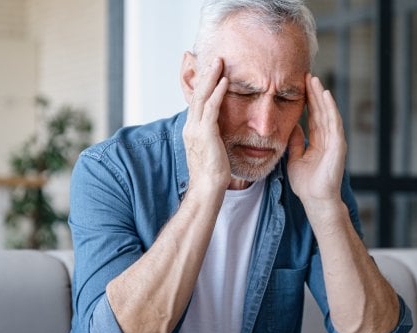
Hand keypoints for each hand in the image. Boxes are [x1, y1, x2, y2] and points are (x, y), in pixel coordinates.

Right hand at [182, 57, 229, 196]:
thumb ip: (215, 139)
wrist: (207, 190)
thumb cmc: (213, 176)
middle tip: (214, 58)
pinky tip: (225, 81)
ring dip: (211, 77)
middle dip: (205, 75)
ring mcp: (196, 129)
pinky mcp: (205, 133)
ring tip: (218, 62)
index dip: (203, 85)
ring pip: (202, 96)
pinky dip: (217, 92)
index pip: (197, 102)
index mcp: (192, 130)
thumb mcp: (213, 152)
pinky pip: (211, 107)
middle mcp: (191, 127)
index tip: (210, 71)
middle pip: (197, 94)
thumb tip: (222, 134)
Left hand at [287, 74, 346, 207]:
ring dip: (321, 96)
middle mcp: (328, 138)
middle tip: (307, 75)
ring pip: (327, 112)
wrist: (315, 200)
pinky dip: (330, 108)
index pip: (313, 116)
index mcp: (318, 141)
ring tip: (314, 80)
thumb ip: (295, 142)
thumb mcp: (294, 159)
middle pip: (320, 111)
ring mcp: (335, 140)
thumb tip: (292, 126)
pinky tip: (325, 95)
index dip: (307, 101)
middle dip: (314, 93)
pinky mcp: (338, 144)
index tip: (299, 86)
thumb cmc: (306, 184)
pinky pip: (334, 122)